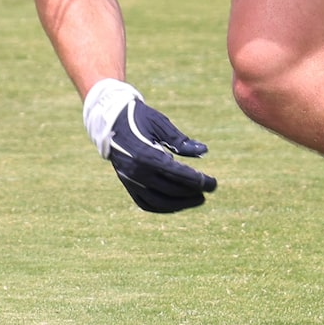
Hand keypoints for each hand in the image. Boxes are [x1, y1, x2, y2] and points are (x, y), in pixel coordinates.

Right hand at [83, 79, 215, 213]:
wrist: (110, 122)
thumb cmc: (139, 118)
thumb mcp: (161, 123)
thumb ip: (181, 140)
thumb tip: (204, 151)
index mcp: (146, 155)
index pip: (177, 174)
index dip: (197, 181)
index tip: (213, 184)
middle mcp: (136, 172)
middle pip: (170, 190)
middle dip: (193, 192)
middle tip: (210, 189)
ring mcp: (130, 181)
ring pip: (157, 202)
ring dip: (179, 204)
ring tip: (197, 199)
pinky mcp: (127, 185)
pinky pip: (145, 203)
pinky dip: (162, 206)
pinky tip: (177, 203)